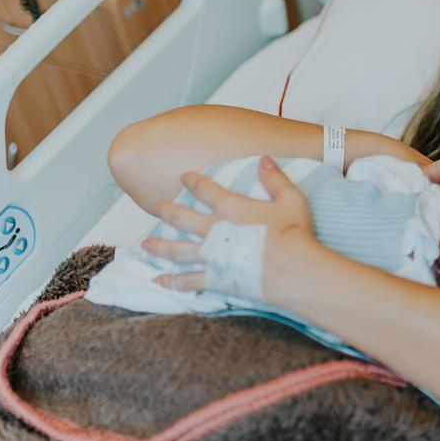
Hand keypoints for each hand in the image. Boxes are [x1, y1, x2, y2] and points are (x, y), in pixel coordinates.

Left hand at [140, 156, 317, 298]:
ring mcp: (210, 255)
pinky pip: (186, 281)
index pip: (205, 190)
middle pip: (182, 219)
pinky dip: (171, 281)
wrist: (291, 268)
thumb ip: (275, 178)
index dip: (192, 182)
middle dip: (168, 211)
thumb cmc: (294, 233)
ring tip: (145, 244)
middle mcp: (214, 229)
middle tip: (157, 207)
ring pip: (177, 250)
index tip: (183, 177)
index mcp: (230, 208)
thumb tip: (264, 159)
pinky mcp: (214, 278)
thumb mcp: (291, 199)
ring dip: (160, 246)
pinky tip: (158, 281)